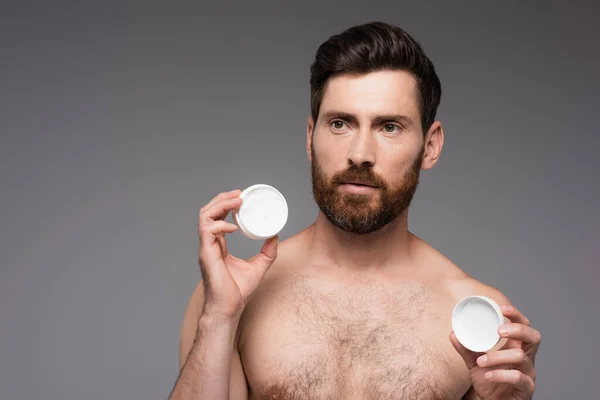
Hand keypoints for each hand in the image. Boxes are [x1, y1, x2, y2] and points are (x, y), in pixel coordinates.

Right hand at [198, 189, 278, 318]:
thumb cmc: (238, 291)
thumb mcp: (259, 265)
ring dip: (220, 205)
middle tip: (239, 193)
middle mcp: (210, 244)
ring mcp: (206, 248)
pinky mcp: (206, 254)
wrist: (229, 307)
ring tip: (237, 201)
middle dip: (222, 199)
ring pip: (205, 217)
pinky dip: (221, 225)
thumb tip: (275, 236)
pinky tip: (234, 227)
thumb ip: (267, 251)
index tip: (240, 196)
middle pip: (208, 212)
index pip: (217, 217)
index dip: (225, 204)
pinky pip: (208, 231)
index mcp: (218, 245)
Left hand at [450, 304, 540, 399]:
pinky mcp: (526, 389)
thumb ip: (466, 349)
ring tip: (481, 361)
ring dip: (498, 356)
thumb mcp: (475, 362)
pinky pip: (518, 378)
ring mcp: (529, 373)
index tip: (501, 308)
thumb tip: (453, 333)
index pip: (524, 326)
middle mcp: (526, 358)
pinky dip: (501, 374)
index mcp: (516, 347)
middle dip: (518, 330)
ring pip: (521, 357)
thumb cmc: (490, 380)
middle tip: (499, 331)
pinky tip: (488, 374)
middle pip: (534, 337)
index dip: (516, 315)